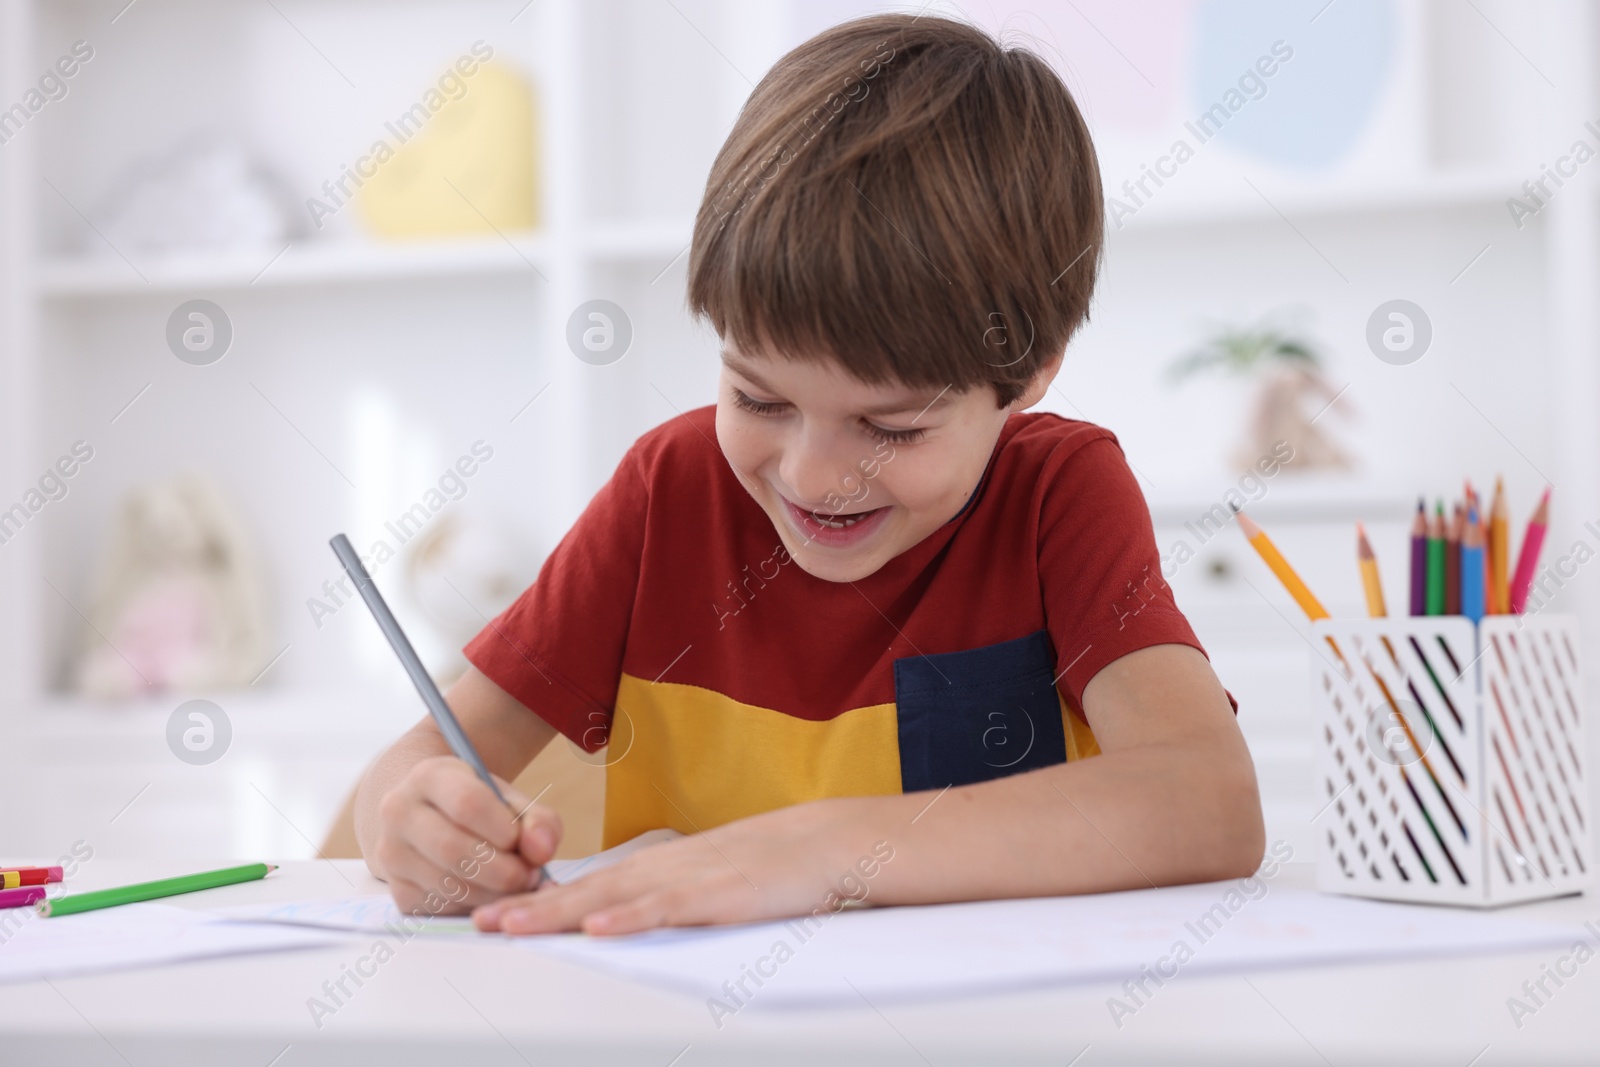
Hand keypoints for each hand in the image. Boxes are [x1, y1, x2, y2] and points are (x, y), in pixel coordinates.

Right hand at [371, 755, 561, 915]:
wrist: (429, 817)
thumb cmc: (477, 807)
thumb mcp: (508, 800)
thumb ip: (537, 820)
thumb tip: (542, 851)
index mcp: (429, 777)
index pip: (467, 803)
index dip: (502, 829)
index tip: (519, 840)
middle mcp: (400, 812)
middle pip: (453, 849)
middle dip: (502, 871)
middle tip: (528, 875)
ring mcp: (392, 853)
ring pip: (447, 885)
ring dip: (492, 894)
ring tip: (514, 885)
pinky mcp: (396, 889)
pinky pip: (440, 908)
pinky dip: (473, 907)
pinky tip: (487, 893)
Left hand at [471, 798, 894, 935]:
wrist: (826, 842)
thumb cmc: (771, 866)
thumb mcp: (707, 881)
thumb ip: (666, 898)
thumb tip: (625, 921)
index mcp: (658, 868)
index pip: (586, 888)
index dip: (538, 901)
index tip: (493, 915)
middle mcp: (663, 869)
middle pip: (585, 893)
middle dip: (530, 909)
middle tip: (479, 923)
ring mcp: (689, 880)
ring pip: (613, 899)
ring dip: (560, 913)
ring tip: (514, 926)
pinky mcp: (721, 894)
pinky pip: (668, 908)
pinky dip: (631, 917)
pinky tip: (599, 927)